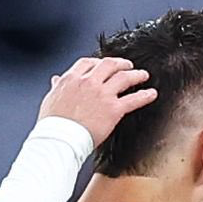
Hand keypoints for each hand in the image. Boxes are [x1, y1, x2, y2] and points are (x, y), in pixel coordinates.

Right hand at [39, 56, 156, 146]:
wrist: (59, 139)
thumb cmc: (53, 124)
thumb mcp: (51, 99)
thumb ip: (57, 87)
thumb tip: (56, 80)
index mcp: (72, 79)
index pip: (88, 63)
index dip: (98, 62)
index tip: (103, 65)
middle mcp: (89, 82)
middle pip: (109, 64)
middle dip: (120, 63)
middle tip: (127, 66)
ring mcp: (102, 94)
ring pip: (124, 77)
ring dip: (136, 74)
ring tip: (143, 75)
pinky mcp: (113, 109)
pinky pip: (133, 99)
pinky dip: (145, 95)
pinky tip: (152, 94)